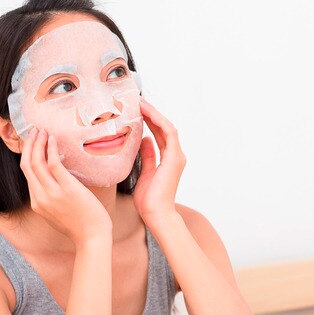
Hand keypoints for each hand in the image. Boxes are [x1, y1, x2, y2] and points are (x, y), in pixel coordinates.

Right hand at [19, 127, 112, 245]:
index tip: (32, 143)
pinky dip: (51, 149)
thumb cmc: (81, 225)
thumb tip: (54, 183)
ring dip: (38, 143)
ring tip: (42, 131)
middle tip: (34, 131)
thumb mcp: (58, 214)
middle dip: (29, 145)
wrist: (92, 238)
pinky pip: (54, 163)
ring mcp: (52, 194)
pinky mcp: (67, 189)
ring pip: (36, 162)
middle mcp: (40, 197)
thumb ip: (51, 199)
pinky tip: (53, 140)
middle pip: (27, 165)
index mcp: (37, 203)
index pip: (26, 174)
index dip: (27, 155)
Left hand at [133, 97, 185, 225]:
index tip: (136, 109)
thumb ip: (147, 156)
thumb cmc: (149, 200)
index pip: (159, 133)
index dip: (149, 120)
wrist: (156, 213)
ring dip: (154, 113)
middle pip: (164, 127)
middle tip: (137, 100)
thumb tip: (145, 141)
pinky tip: (148, 113)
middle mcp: (175, 155)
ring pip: (167, 127)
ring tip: (140, 102)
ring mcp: (176, 156)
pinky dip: (159, 121)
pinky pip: (169, 133)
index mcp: (168, 159)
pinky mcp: (174, 158)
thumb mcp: (144, 173)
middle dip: (151, 113)